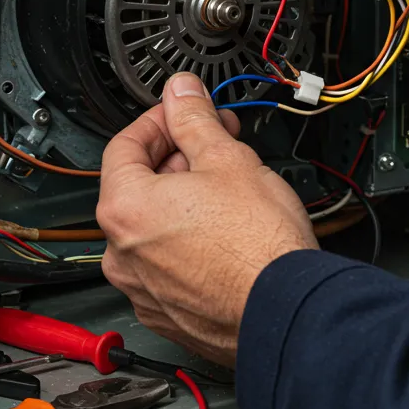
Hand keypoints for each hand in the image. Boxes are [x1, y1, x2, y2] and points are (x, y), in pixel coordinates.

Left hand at [96, 72, 317, 365]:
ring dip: (183, 203)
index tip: (183, 113)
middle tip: (215, 146)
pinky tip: (224, 236)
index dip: (159, 121)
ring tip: (227, 192)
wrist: (287, 312)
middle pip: (138, 187)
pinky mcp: (167, 315)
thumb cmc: (259, 246)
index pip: (123, 145)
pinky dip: (188, 246)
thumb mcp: (228, 159)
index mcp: (125, 208)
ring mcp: (142, 289)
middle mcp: (122, 254)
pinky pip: (168, 267)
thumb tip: (182, 93)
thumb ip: (195, 119)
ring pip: (154, 230)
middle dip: (177, 160)